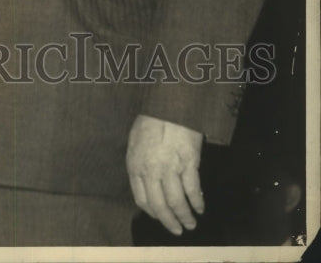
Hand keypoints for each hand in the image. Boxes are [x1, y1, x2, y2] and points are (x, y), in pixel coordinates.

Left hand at [126, 113, 203, 236]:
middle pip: (160, 206)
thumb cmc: (150, 120)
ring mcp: (170, 168)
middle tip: (177, 230)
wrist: (169, 104)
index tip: (160, 218)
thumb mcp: (135, 142)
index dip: (152, 213)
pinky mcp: (188, 163)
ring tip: (191, 224)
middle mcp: (151, 170)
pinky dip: (198, 203)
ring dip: (185, 217)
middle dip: (169, 222)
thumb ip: (139, 164)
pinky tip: (200, 208)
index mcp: (135, 165)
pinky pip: (193, 190)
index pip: (142, 200)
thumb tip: (146, 184)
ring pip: (177, 202)